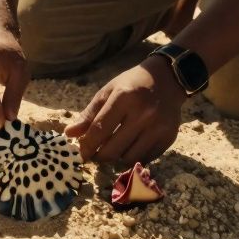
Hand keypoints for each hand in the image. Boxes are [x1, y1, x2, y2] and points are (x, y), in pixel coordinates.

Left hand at [64, 55, 183, 163]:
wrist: (168, 79)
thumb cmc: (132, 84)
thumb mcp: (108, 92)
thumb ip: (89, 114)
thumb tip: (69, 134)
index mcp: (124, 98)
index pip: (99, 130)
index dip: (86, 146)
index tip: (80, 153)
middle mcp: (143, 114)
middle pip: (113, 149)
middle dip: (100, 155)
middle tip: (96, 153)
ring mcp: (158, 127)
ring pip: (128, 158)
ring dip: (117, 157)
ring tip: (114, 147)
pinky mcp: (169, 137)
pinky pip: (145, 159)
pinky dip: (134, 156)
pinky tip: (131, 145)